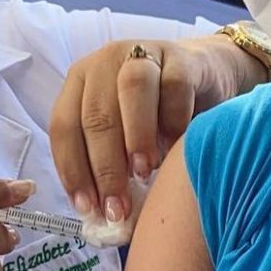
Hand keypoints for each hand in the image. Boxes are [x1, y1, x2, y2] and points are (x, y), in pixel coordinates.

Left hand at [50, 34, 263, 222]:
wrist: (206, 77)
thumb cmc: (156, 115)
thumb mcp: (123, 137)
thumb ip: (108, 164)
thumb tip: (99, 216)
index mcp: (80, 83)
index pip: (64, 126)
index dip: (73, 169)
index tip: (88, 208)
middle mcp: (104, 63)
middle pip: (96, 114)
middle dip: (105, 167)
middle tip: (119, 206)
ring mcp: (143, 54)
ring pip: (131, 90)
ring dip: (135, 137)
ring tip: (144, 174)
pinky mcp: (181, 57)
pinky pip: (174, 86)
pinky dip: (173, 120)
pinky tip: (175, 148)